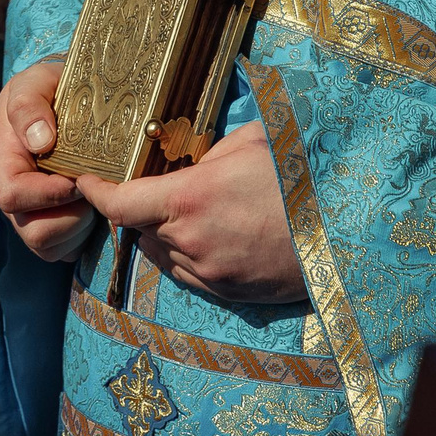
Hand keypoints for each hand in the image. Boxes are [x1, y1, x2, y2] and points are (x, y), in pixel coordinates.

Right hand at [0, 56, 92, 262]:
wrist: (64, 94)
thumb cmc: (49, 86)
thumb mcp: (36, 81)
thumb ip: (31, 105)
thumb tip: (40, 141)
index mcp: (4, 158)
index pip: (13, 195)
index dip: (46, 195)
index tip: (76, 178)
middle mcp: (13, 191)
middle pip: (31, 231)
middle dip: (70, 217)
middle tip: (92, 190)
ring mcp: (30, 211)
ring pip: (47, 247)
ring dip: (78, 229)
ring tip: (94, 198)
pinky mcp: (50, 223)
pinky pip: (61, 251)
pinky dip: (81, 238)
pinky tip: (93, 209)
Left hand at [73, 122, 307, 305]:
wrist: (350, 229)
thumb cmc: (302, 176)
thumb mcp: (252, 141)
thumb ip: (208, 151)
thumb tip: (188, 156)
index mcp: (189, 199)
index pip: (120, 204)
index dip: (97, 191)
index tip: (85, 179)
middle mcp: (190, 242)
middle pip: (139, 229)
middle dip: (137, 209)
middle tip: (148, 188)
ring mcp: (209, 273)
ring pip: (161, 255)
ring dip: (161, 235)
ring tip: (184, 212)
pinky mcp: (229, 293)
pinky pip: (188, 275)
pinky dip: (185, 256)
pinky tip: (208, 236)